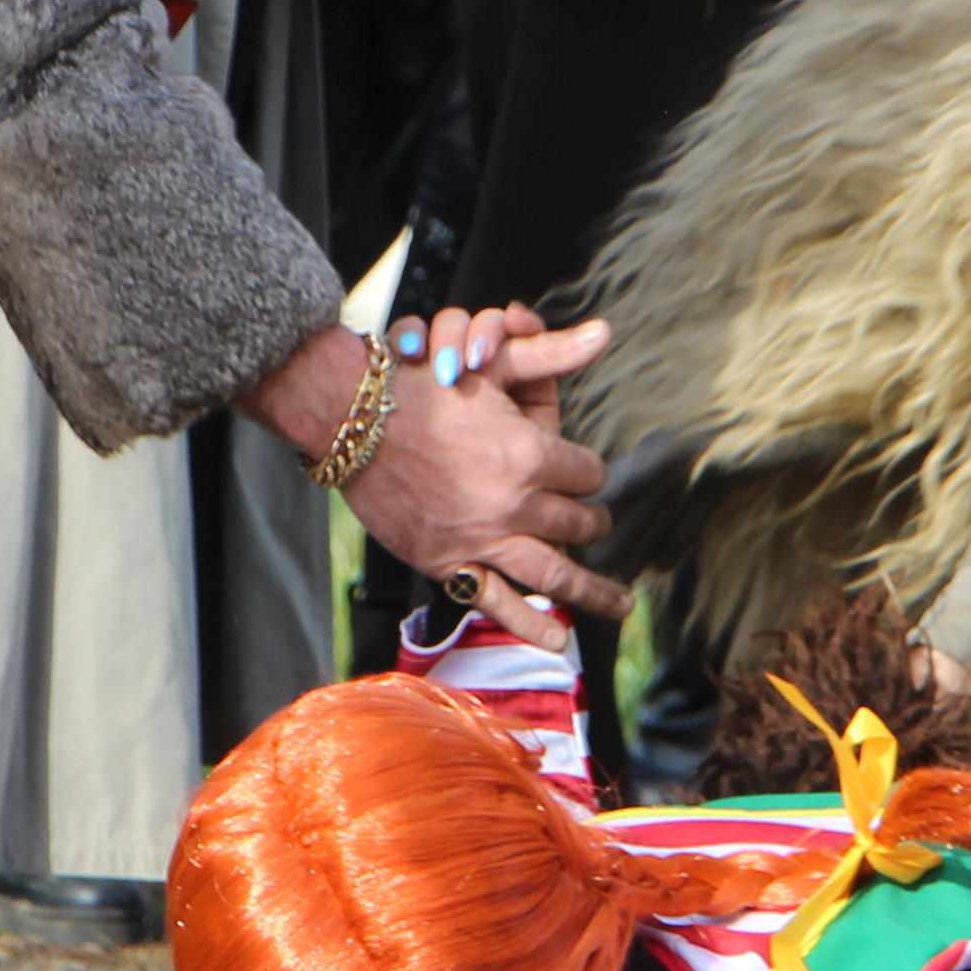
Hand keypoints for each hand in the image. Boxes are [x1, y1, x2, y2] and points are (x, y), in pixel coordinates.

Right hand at [248, 316, 625, 646]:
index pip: (588, 473)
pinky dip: (531, 624)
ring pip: (554, 571)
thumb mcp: (491, 367)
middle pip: (576, 521)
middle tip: (596, 525)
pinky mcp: (449, 562)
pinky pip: (499, 601)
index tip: (585, 476)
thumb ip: (550, 357)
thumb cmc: (421, 386)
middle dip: (589, 521)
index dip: (588, 472)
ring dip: (591, 588)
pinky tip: (559, 639)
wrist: (353, 421)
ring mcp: (482, 537)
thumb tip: (605, 331)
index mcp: (530, 453)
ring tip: (617, 601)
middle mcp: (514, 502)